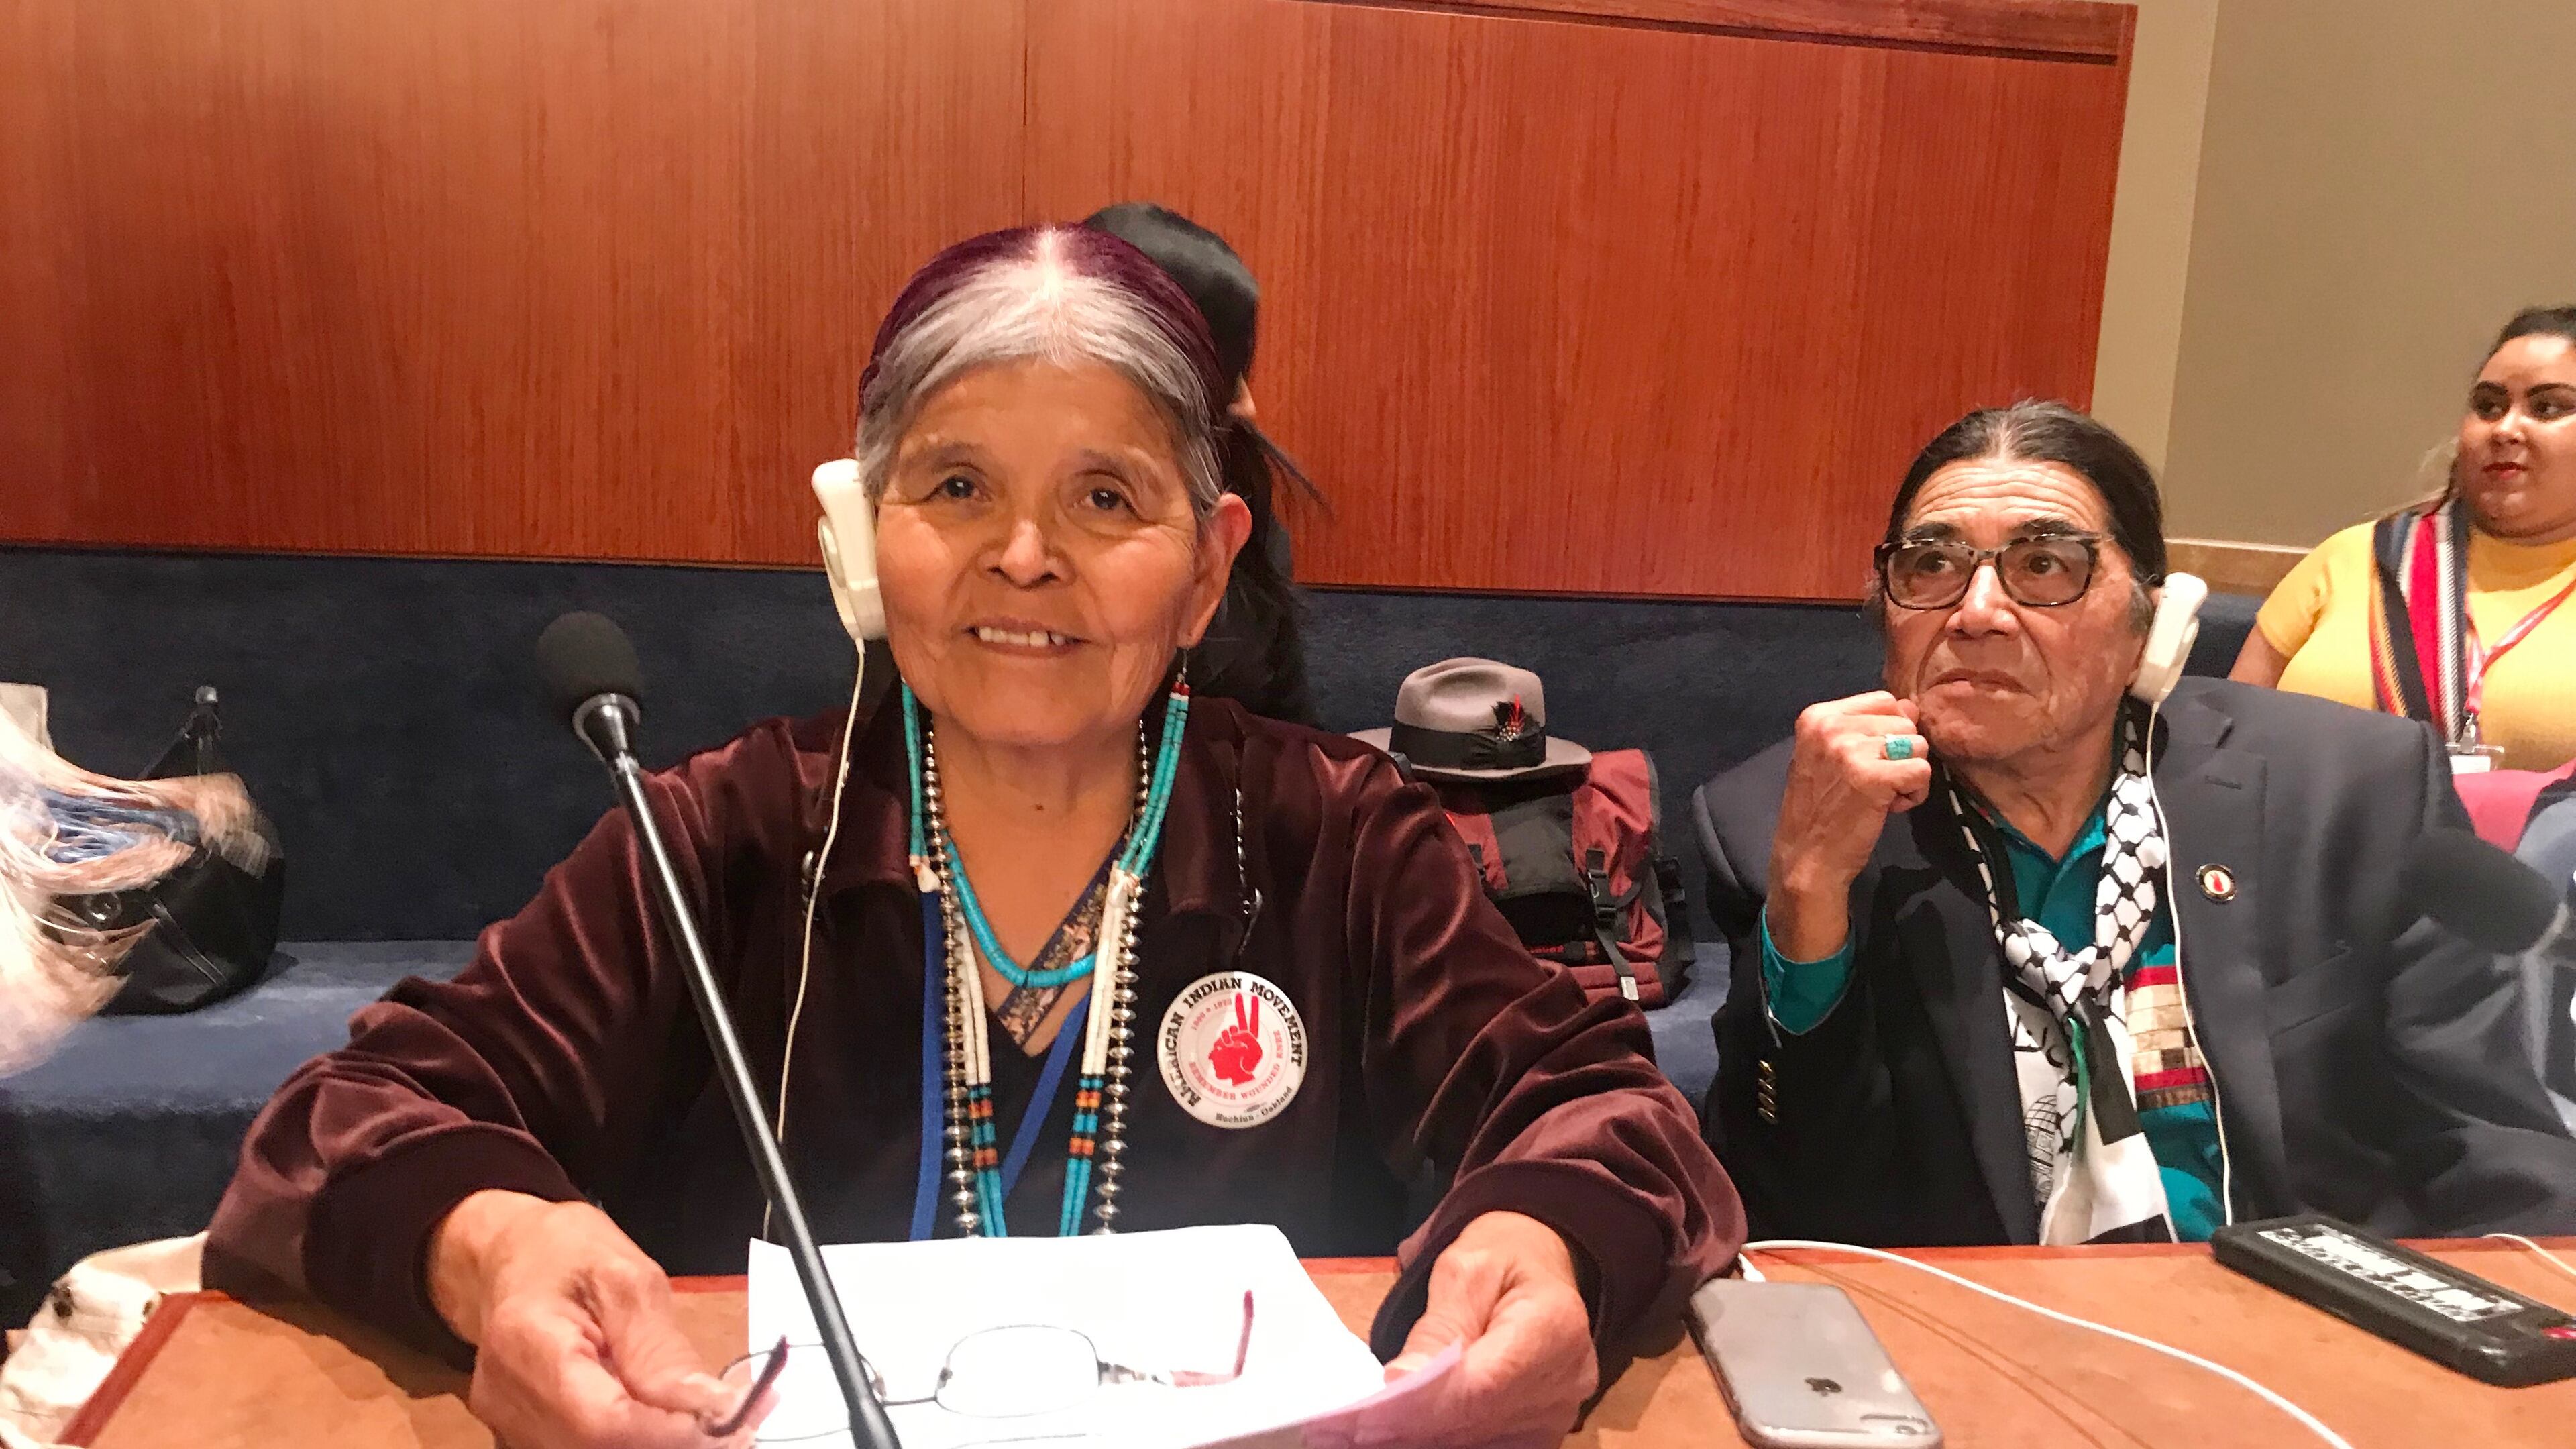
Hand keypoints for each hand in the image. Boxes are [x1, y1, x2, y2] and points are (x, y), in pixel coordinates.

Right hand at [427, 1191, 762, 1448]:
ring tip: (712, 1415)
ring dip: (661, 1441)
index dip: (670, 1433)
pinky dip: (638, 1437)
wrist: (509, 1256)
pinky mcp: (523, 1433)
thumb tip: (711, 1405)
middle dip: (675, 1439)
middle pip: (601, 1446)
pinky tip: (672, 1417)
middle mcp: (508, 1398)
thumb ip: (660, 1349)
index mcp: (527, 1345)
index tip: (730, 1424)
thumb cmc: (565, 1252)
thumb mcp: (625, 1277)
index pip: (604, 1420)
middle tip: (739, 1421)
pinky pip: (587, 1445)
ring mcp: (511, 1422)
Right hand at [1208, 995, 1265, 1085]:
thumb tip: (1238, 1032)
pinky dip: (1219, 1045)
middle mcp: (1240, 1038)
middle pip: (1239, 1019)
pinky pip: (1217, 1041)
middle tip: (1238, 995)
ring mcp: (1229, 1043)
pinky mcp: (1219, 1049)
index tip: (1254, 997)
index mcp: (1251, 1039)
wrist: (1234, 1081)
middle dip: (1240, 1007)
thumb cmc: (1246, 1069)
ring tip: (1229, 1046)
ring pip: (1227, 1031)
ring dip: (1228, 1036)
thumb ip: (1249, 1039)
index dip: (1254, 1009)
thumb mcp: (1255, 1053)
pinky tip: (1220, 1050)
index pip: (1253, 1021)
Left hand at [1384, 1210, 1596, 1445]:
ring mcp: (1559, 1415)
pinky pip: (1488, 1446)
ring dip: (1424, 1436)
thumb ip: (1438, 1328)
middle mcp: (1568, 1382)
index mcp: (1555, 1327)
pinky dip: (1446, 1439)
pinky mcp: (1544, 1435)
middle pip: (1478, 1422)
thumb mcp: (1464, 1271)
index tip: (1368, 1414)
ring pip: (1479, 1442)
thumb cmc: (1502, 1259)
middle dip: (1411, 1426)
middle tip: (1353, 1424)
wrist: (1541, 1270)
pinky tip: (1413, 1426)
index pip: (1483, 1385)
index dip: (1424, 1404)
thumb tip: (1401, 1381)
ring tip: (1375, 1424)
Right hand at [1766, 691, 1930, 960]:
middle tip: (1874, 783)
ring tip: (1882, 795)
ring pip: (1917, 745)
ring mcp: (1851, 751)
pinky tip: (1891, 807)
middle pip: (1904, 721)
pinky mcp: (1873, 777)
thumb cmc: (1820, 809)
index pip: (1883, 701)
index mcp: (1817, 716)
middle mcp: (1831, 727)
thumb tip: (1912, 708)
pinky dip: (1915, 793)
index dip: (1888, 732)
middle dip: (1900, 754)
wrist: (1807, 857)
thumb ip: (1868, 729)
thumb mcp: (1832, 757)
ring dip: (1908, 774)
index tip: (1868, 762)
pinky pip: (1922, 771)